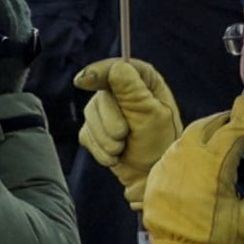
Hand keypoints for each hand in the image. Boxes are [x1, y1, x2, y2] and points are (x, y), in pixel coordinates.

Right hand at [76, 57, 182, 190]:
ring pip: (90, 118)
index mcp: (142, 80)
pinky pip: (87, 136)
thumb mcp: (152, 114)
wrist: (153, 176)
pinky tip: (115, 156)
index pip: (117, 67)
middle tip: (124, 135)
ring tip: (123, 148)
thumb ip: (132, 90)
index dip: (98, 72)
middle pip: (100, 97)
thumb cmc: (161, 143)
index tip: (82, 81)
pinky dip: (100, 150)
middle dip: (110, 121)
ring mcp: (106, 111)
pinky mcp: (95, 131)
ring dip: (105, 139)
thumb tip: (116, 67)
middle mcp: (122, 91)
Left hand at [137, 96, 243, 243]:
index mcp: (213, 167)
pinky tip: (198, 160)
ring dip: (205, 133)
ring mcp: (167, 167)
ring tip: (220, 141)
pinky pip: (173, 152)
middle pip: (206, 125)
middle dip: (224, 120)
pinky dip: (187, 149)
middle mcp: (186, 159)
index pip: (232, 129)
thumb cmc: (220, 243)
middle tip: (240, 124)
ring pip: (187, 136)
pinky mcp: (155, 177)